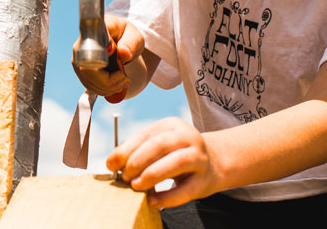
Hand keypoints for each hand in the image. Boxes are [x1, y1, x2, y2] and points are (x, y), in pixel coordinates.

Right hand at [72, 15, 143, 97]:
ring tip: (124, 81)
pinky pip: (89, 85)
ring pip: (88, 82)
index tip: (121, 73)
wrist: (122, 38)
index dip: (103, 69)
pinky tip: (117, 84)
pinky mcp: (81, 70)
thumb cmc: (127, 34)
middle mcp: (81, 47)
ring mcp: (79, 60)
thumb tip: (123, 52)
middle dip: (108, 83)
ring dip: (108, 88)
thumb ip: (130, 43)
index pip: (90, 55)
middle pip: (87, 72)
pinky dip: (105, 89)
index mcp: (94, 34)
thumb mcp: (134, 36)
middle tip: (126, 80)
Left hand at [106, 117, 222, 207]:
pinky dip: (167, 197)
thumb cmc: (178, 154)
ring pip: (176, 162)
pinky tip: (152, 201)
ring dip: (152, 174)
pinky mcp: (204, 180)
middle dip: (138, 160)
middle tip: (125, 176)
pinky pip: (185, 190)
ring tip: (136, 185)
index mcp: (172, 126)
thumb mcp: (162, 144)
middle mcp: (188, 137)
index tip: (111, 164)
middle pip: (161, 144)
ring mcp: (198, 158)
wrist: (214, 162)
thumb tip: (114, 163)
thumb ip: (141, 150)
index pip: (146, 134)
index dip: (125, 149)